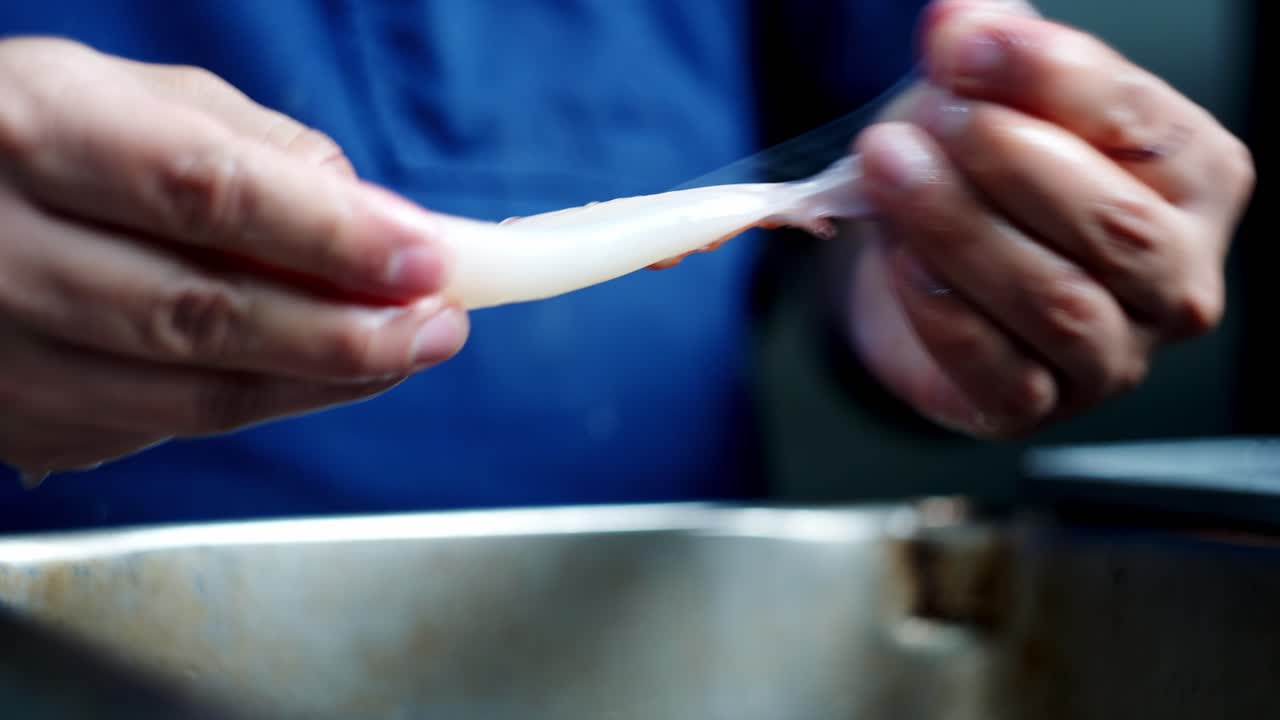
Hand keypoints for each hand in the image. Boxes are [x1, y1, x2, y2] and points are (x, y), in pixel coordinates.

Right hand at [0, 38, 467, 478]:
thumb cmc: (31, 138)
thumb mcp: (127, 98)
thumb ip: (253, 151)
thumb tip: (375, 218)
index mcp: (36, 134)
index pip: (209, 194)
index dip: (332, 236)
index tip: (427, 260)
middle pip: (204, 315)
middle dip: (346, 333)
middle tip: (439, 327)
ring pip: (191, 396)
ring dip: (319, 381)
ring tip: (403, 352)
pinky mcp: (11, 421)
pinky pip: (158, 430)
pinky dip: (253, 403)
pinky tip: (309, 374)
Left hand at [843, 0, 1253, 436]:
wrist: (926, 271)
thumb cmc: (984, 179)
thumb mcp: (988, 95)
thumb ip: (983, 48)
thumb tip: (960, 15)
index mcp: (1193, 177)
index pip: (1142, 124)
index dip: (1049, 78)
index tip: (965, 46)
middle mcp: (1174, 275)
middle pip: (1115, 225)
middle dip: (1012, 161)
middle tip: (933, 116)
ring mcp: (1113, 354)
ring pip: (1056, 301)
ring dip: (961, 228)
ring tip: (890, 168)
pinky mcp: (1038, 405)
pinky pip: (999, 368)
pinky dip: (941, 308)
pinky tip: (899, 254)